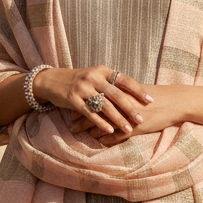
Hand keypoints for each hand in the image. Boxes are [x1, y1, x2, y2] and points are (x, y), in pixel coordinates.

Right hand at [33, 65, 152, 135]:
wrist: (53, 80)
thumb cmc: (80, 81)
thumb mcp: (96, 77)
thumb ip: (112, 84)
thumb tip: (135, 95)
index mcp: (103, 71)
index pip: (124, 80)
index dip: (138, 90)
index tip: (150, 100)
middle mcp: (93, 77)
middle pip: (116, 94)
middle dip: (130, 108)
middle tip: (141, 119)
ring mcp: (82, 88)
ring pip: (104, 105)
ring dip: (118, 118)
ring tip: (128, 129)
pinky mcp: (73, 99)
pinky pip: (89, 113)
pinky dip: (101, 123)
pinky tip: (110, 131)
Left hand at [71, 83, 189, 144]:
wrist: (174, 102)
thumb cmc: (157, 97)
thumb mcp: (138, 92)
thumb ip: (123, 93)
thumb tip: (112, 95)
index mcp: (120, 92)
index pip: (96, 98)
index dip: (84, 104)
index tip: (74, 108)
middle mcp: (120, 104)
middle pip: (95, 111)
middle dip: (81, 118)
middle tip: (71, 124)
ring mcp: (126, 117)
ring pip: (102, 125)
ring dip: (90, 131)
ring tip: (79, 134)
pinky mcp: (134, 128)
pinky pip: (116, 136)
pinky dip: (105, 140)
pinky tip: (98, 143)